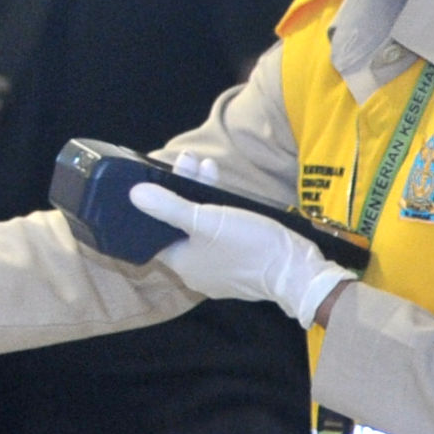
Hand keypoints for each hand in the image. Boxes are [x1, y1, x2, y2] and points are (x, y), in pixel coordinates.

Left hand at [128, 182, 352, 327]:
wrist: (298, 272)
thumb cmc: (250, 246)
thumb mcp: (207, 220)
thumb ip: (169, 207)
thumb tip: (135, 195)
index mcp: (182, 265)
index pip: (156, 233)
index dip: (155, 205)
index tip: (157, 178)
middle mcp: (196, 271)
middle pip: (180, 225)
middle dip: (183, 191)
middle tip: (190, 161)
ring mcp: (220, 270)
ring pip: (202, 227)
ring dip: (203, 196)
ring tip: (206, 166)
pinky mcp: (241, 265)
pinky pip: (221, 235)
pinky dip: (220, 212)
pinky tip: (226, 189)